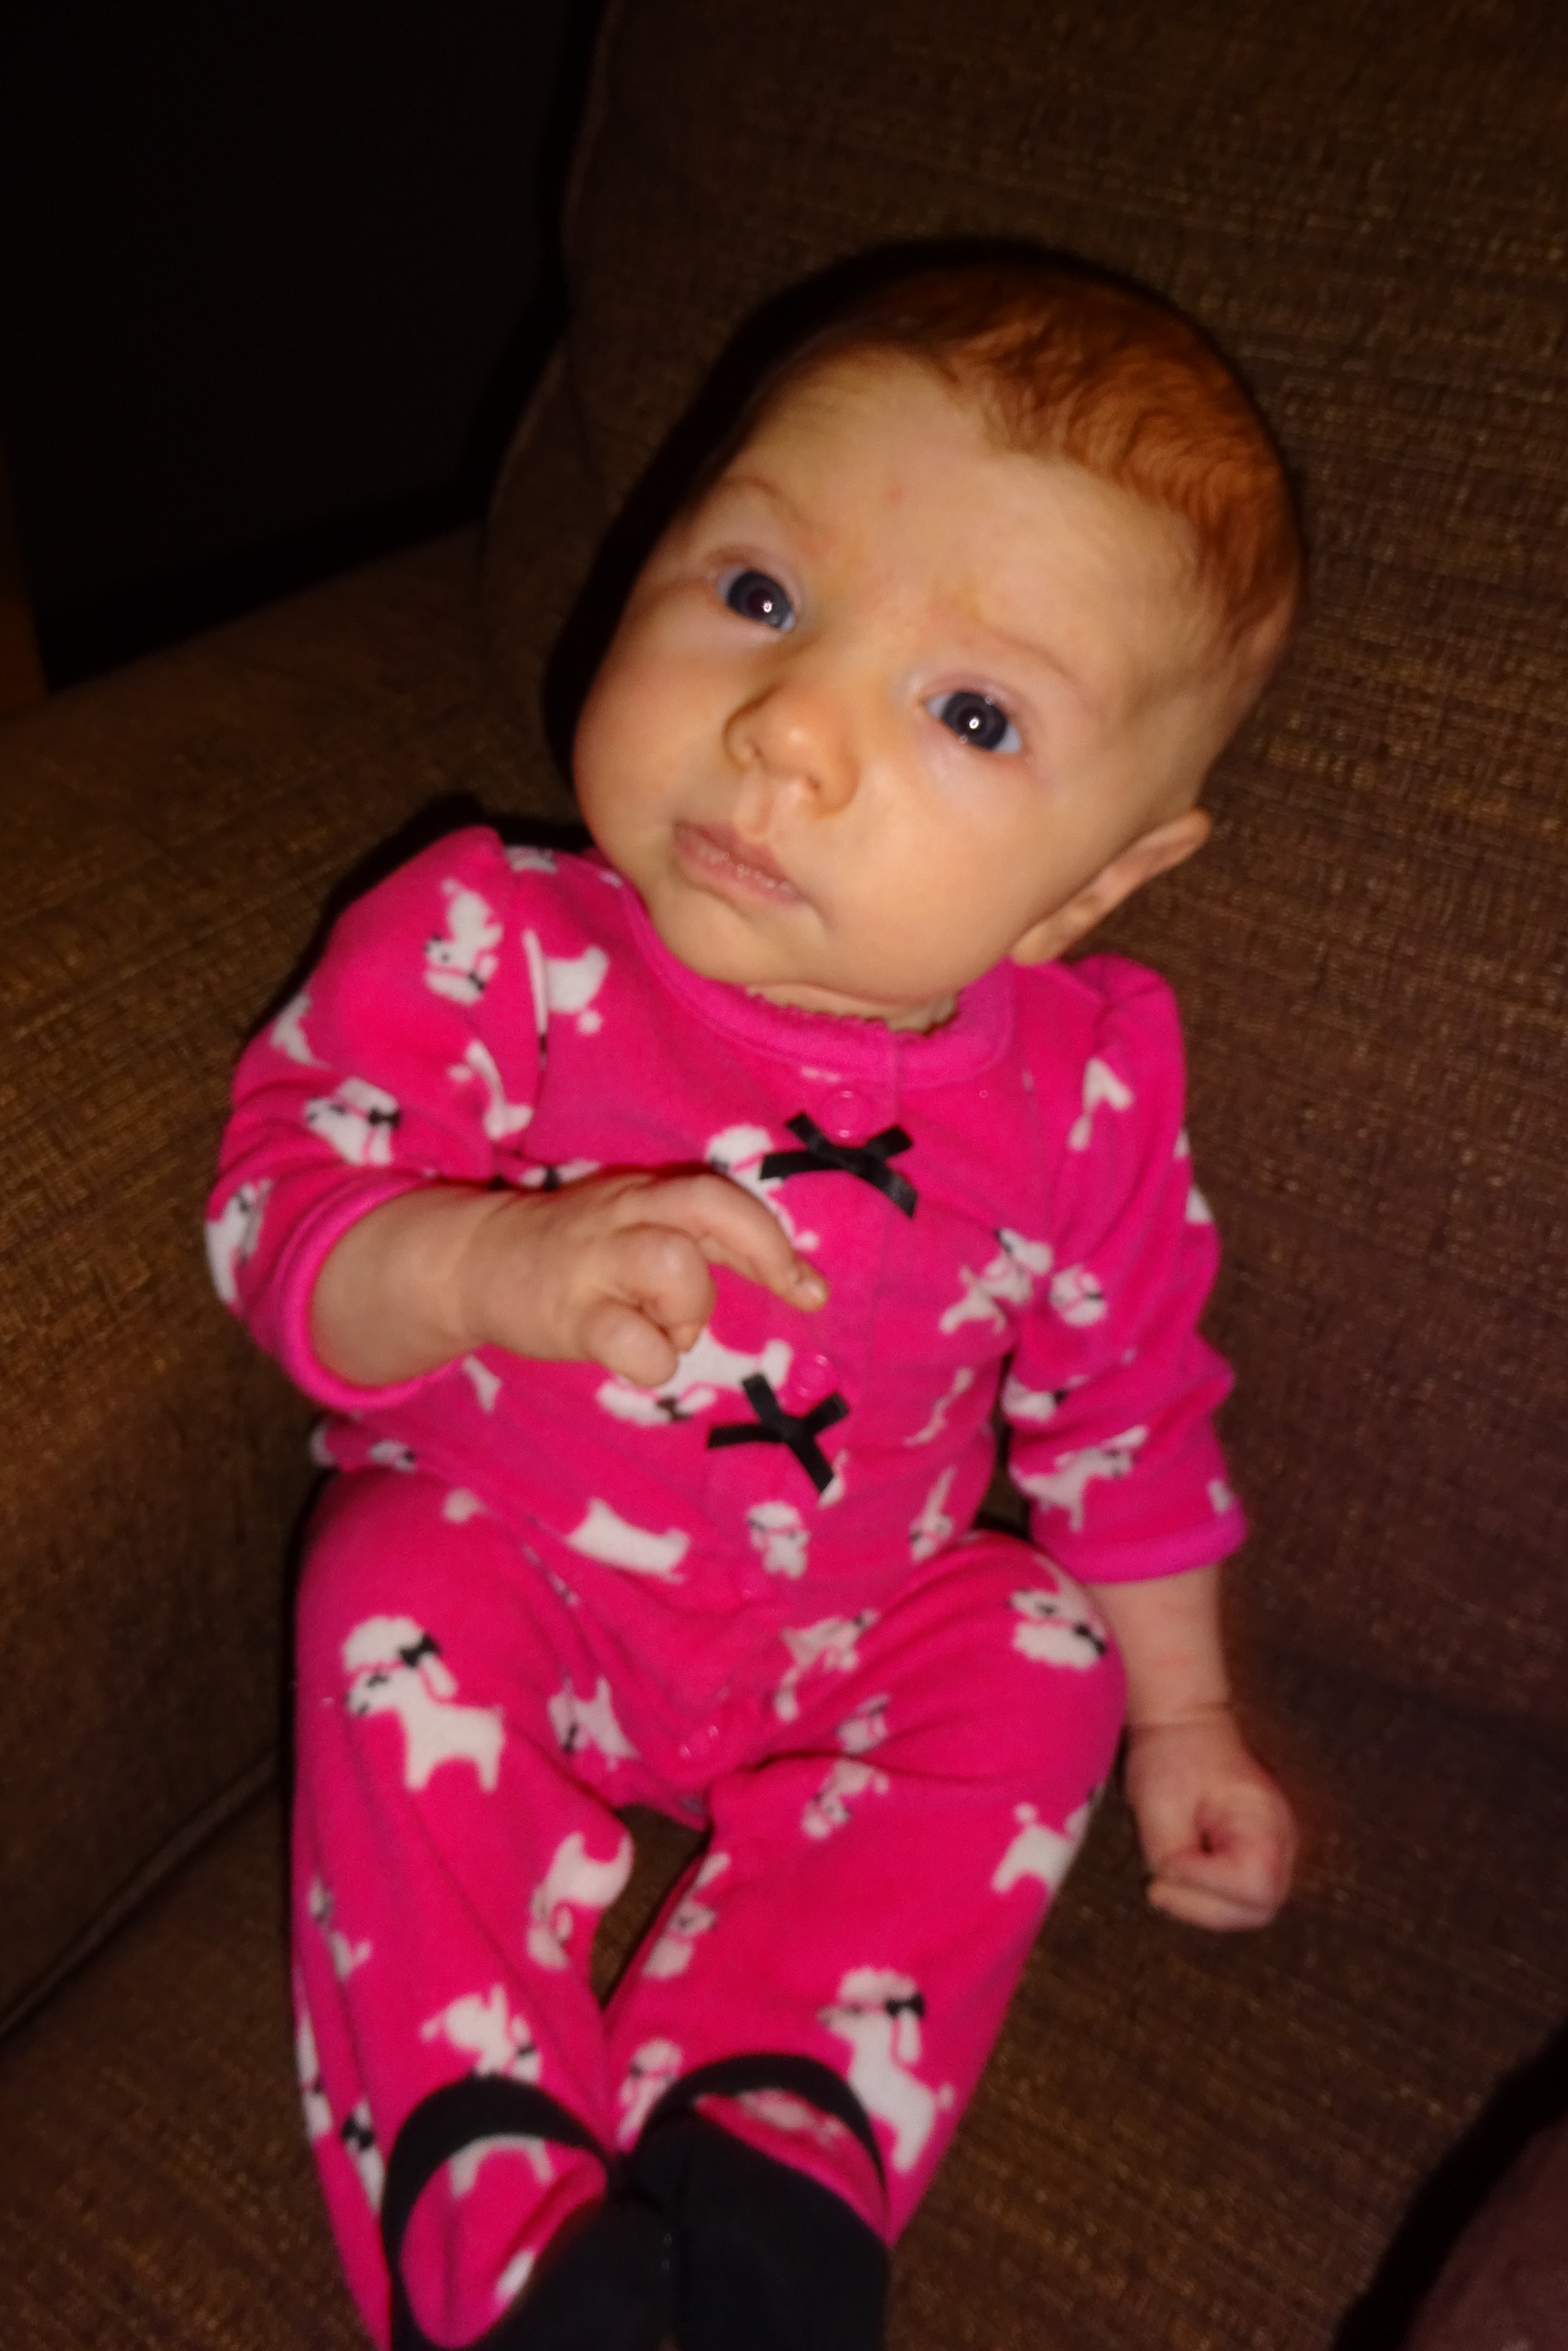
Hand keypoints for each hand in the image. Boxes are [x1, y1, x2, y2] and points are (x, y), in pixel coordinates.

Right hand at [459, 1168, 826, 1386]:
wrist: (475, 1261)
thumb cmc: (579, 1255)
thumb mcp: (641, 1228)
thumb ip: (708, 1246)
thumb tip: (799, 1279)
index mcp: (647, 1194)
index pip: (720, 1197)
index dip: (774, 1241)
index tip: (811, 1289)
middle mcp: (622, 1215)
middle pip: (707, 1210)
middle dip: (761, 1253)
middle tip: (783, 1291)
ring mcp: (592, 1261)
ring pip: (674, 1265)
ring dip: (690, 1309)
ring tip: (666, 1326)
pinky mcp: (565, 1313)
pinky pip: (632, 1341)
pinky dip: (653, 1360)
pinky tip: (635, 1354)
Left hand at [1122, 1703, 1295, 1931]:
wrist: (1183, 1722)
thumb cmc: (1172, 1754)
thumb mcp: (1159, 1808)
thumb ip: (1173, 1861)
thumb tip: (1175, 1890)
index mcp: (1264, 1818)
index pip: (1256, 1886)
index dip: (1208, 1885)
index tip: (1171, 1863)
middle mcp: (1282, 1837)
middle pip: (1259, 1908)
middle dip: (1204, 1906)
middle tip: (1160, 1884)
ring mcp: (1276, 1847)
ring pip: (1252, 1908)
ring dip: (1206, 1903)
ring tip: (1171, 1872)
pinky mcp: (1260, 1852)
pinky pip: (1242, 1893)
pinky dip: (1211, 1893)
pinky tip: (1184, 1870)